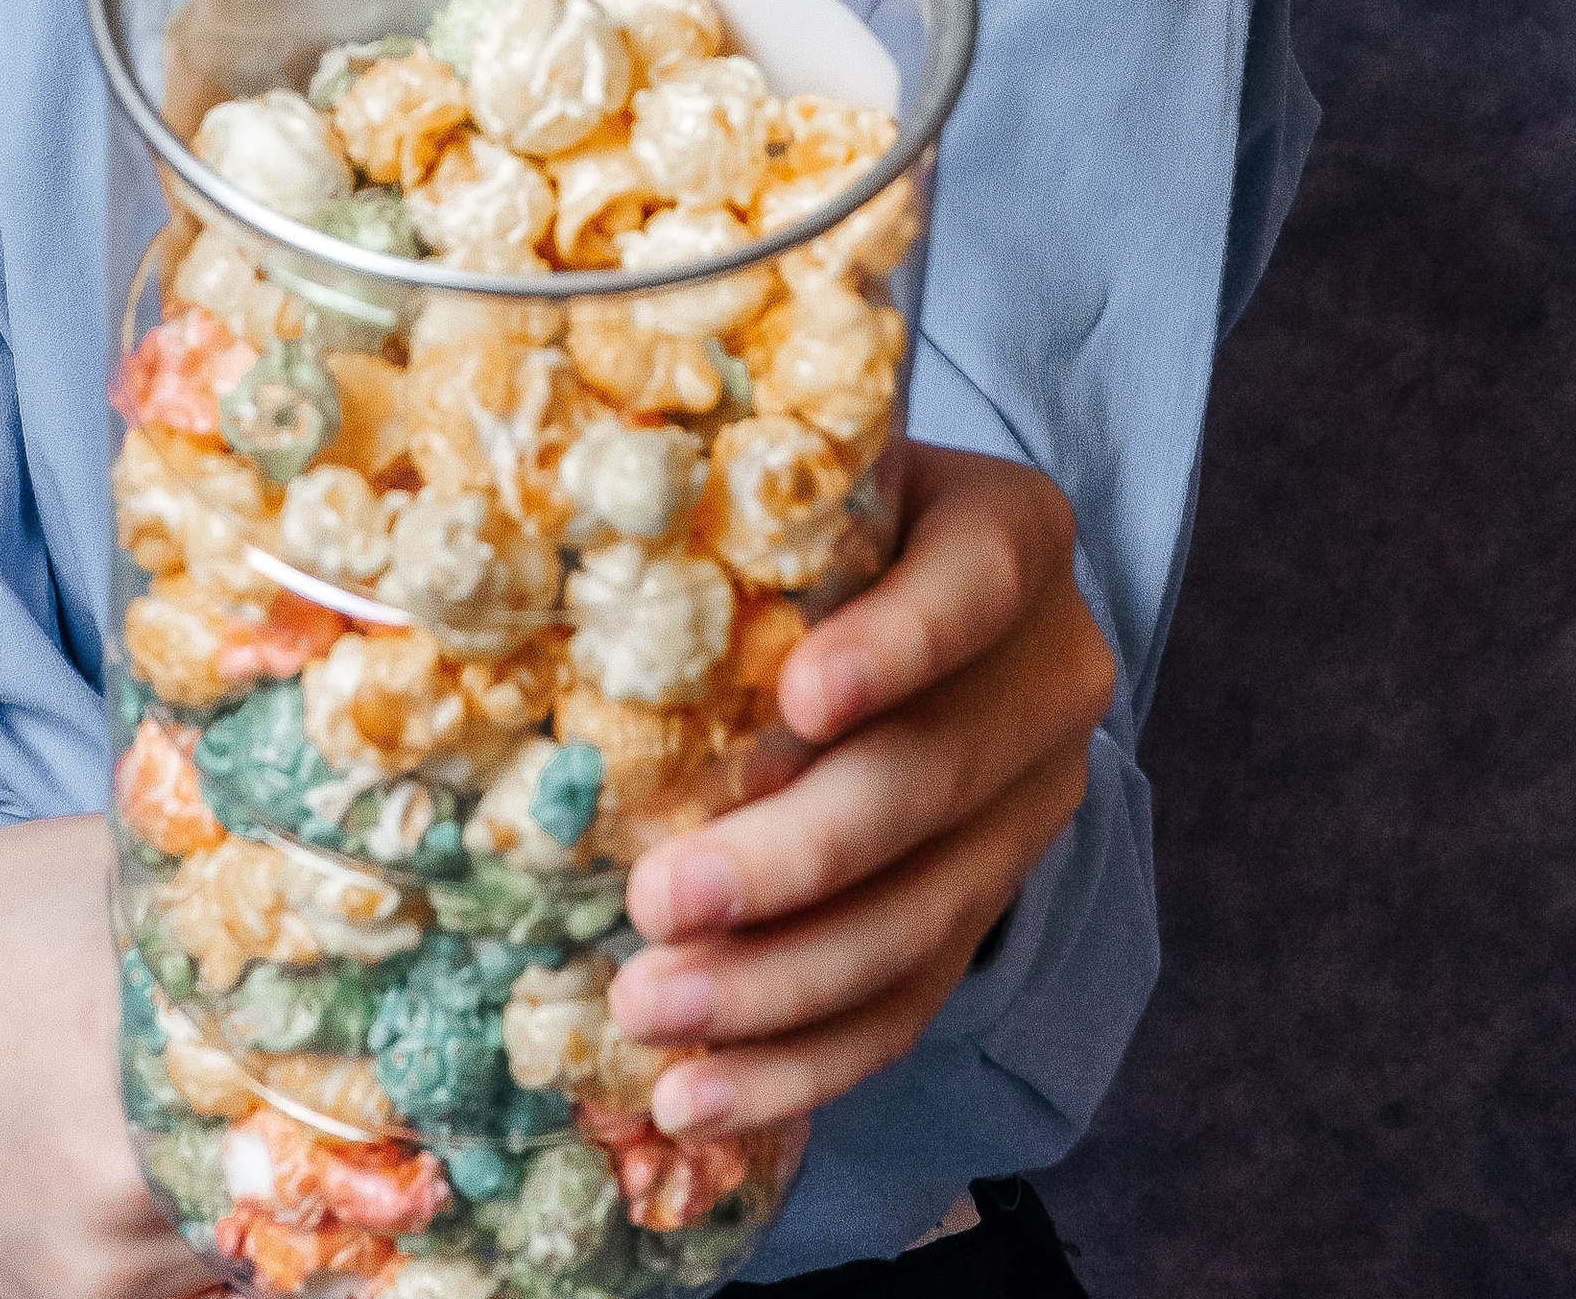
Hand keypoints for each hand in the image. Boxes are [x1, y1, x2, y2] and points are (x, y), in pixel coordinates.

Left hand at [607, 443, 1115, 1136]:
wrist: (920, 602)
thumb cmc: (812, 520)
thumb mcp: (796, 479)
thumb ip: (724, 489)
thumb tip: (525, 517)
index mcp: (1013, 536)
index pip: (975, 583)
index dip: (897, 644)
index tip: (796, 695)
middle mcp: (1049, 674)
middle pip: (930, 780)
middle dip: (790, 860)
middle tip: (655, 902)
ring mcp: (1031, 805)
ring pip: (919, 915)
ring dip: (779, 985)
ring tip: (650, 1011)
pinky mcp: (991, 907)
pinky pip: (910, 1000)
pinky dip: (804, 1059)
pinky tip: (703, 1095)